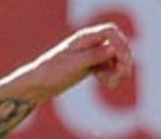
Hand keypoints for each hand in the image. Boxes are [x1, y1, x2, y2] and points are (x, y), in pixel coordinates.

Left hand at [14, 24, 134, 101]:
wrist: (38, 85)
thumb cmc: (51, 72)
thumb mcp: (72, 65)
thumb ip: (92, 56)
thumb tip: (112, 49)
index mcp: (84, 38)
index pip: (110, 32)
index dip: (120, 44)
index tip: (122, 61)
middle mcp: (90, 43)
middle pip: (117, 44)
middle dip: (122, 60)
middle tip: (121, 76)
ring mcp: (92, 53)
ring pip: (116, 58)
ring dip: (118, 70)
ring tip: (110, 84)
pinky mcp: (92, 65)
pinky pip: (110, 67)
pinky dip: (111, 75)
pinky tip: (106, 83)